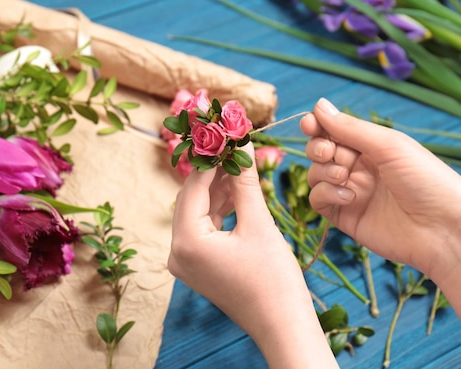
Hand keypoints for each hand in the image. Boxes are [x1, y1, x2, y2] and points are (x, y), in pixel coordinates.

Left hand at [168, 144, 337, 368]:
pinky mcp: (198, 266)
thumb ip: (245, 183)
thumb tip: (242, 146)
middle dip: (213, 172)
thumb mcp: (259, 224)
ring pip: (197, 212)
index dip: (210, 159)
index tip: (224, 135)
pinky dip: (218, 210)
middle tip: (233, 146)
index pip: (193, 187)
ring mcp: (185, 261)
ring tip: (240, 165)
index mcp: (186, 241)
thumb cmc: (273, 280)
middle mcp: (177, 252)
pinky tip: (237, 191)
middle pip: (191, 198)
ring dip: (217, 190)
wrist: (282, 326)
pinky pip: (203, 228)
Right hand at [301, 98, 460, 312]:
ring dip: (323, 172)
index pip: (334, 132)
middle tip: (328, 152)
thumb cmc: (427, 181)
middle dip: (318, 148)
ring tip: (343, 176)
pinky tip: (348, 197)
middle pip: (320, 152)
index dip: (318, 126)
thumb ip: (350, 128)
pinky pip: (318, 200)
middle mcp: (358, 168)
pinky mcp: (344, 216)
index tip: (308, 123)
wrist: (443, 229)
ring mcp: (350, 192)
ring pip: (316, 175)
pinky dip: (326, 194)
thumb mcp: (389, 146)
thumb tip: (319, 105)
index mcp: (372, 147)